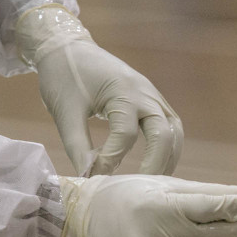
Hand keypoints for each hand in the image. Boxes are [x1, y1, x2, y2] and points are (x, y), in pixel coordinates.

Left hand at [16, 4, 181, 175]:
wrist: (67, 47)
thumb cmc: (63, 77)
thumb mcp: (65, 112)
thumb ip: (78, 146)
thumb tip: (88, 177)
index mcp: (123, 91)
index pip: (126, 134)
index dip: (112, 159)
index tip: (95, 178)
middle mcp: (145, 93)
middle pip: (163, 134)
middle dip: (154, 164)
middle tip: (138, 188)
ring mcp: (153, 95)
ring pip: (174, 131)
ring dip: (168, 158)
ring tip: (152, 182)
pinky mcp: (153, 100)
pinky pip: (169, 126)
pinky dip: (167, 147)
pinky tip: (154, 165)